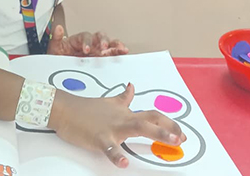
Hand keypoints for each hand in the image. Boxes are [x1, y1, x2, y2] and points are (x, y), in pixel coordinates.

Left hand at [48, 25, 128, 56]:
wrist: (60, 66)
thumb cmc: (59, 56)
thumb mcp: (54, 47)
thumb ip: (56, 38)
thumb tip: (58, 28)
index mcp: (79, 39)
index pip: (85, 37)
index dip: (87, 42)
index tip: (86, 49)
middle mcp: (90, 42)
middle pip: (100, 36)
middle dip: (104, 40)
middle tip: (104, 46)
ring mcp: (97, 49)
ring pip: (109, 43)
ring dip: (115, 45)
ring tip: (121, 49)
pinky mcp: (101, 57)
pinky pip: (112, 53)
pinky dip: (119, 52)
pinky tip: (124, 54)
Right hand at [49, 83, 185, 167]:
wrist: (65, 109)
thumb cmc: (87, 108)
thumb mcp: (109, 102)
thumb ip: (123, 97)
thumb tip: (132, 86)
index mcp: (125, 112)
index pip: (151, 114)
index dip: (168, 122)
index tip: (181, 132)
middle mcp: (122, 118)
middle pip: (150, 119)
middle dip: (170, 127)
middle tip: (183, 138)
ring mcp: (112, 128)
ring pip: (137, 127)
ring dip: (157, 133)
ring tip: (172, 142)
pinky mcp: (99, 138)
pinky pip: (109, 148)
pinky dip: (116, 155)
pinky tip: (123, 163)